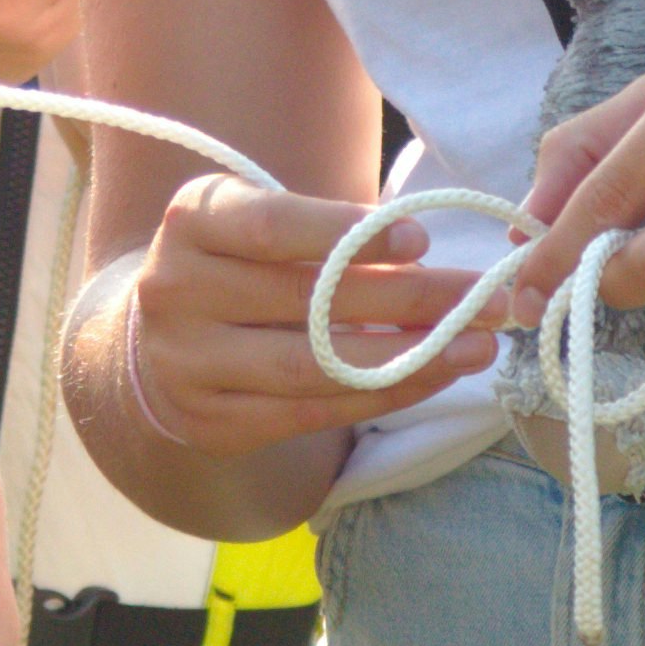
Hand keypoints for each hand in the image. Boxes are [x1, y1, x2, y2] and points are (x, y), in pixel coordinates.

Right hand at [101, 173, 503, 466]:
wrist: (158, 343)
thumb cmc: (238, 266)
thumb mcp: (259, 222)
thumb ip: (326, 230)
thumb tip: (423, 257)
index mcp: (190, 224)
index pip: (272, 227)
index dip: (348, 234)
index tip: (421, 241)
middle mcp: (175, 292)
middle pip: (305, 301)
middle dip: (410, 301)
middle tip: (487, 299)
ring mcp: (187, 364)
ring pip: (312, 366)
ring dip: (408, 359)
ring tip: (476, 346)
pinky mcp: (212, 423)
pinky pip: (312, 414)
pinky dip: (381, 395)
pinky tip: (434, 376)